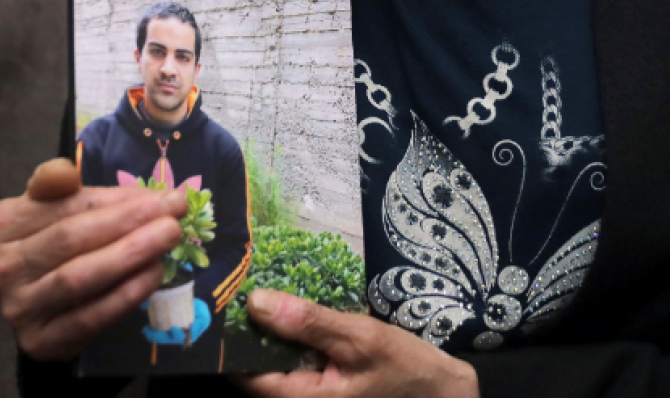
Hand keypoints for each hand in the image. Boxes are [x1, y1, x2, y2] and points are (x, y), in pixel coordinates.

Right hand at [0, 158, 187, 360]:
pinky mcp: (40, 343)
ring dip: (131, 255)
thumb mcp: (45, 206)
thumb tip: (66, 172)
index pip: (63, 207)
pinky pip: (89, 317)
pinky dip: (126, 294)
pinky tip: (153, 274)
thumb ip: (58, 186)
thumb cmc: (45, 241)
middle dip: (129, 222)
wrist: (32, 303)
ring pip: (79, 277)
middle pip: (71, 239)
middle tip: (174, 213)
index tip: (162, 195)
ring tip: (168, 237)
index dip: (115, 200)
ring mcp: (16, 310)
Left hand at [232, 290, 479, 397]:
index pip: (244, 372)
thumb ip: (308, 323)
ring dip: (274, 331)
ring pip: (276, 363)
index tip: (226, 296)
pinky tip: (298, 313)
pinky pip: (295, 364)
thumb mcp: (359, 338)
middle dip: (254, 328)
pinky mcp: (322, 388)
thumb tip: (256, 302)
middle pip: (257, 367)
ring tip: (269, 290)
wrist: (443, 393)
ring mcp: (312, 397)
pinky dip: (294, 340)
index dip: (233, 336)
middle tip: (248, 282)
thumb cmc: (405, 370)